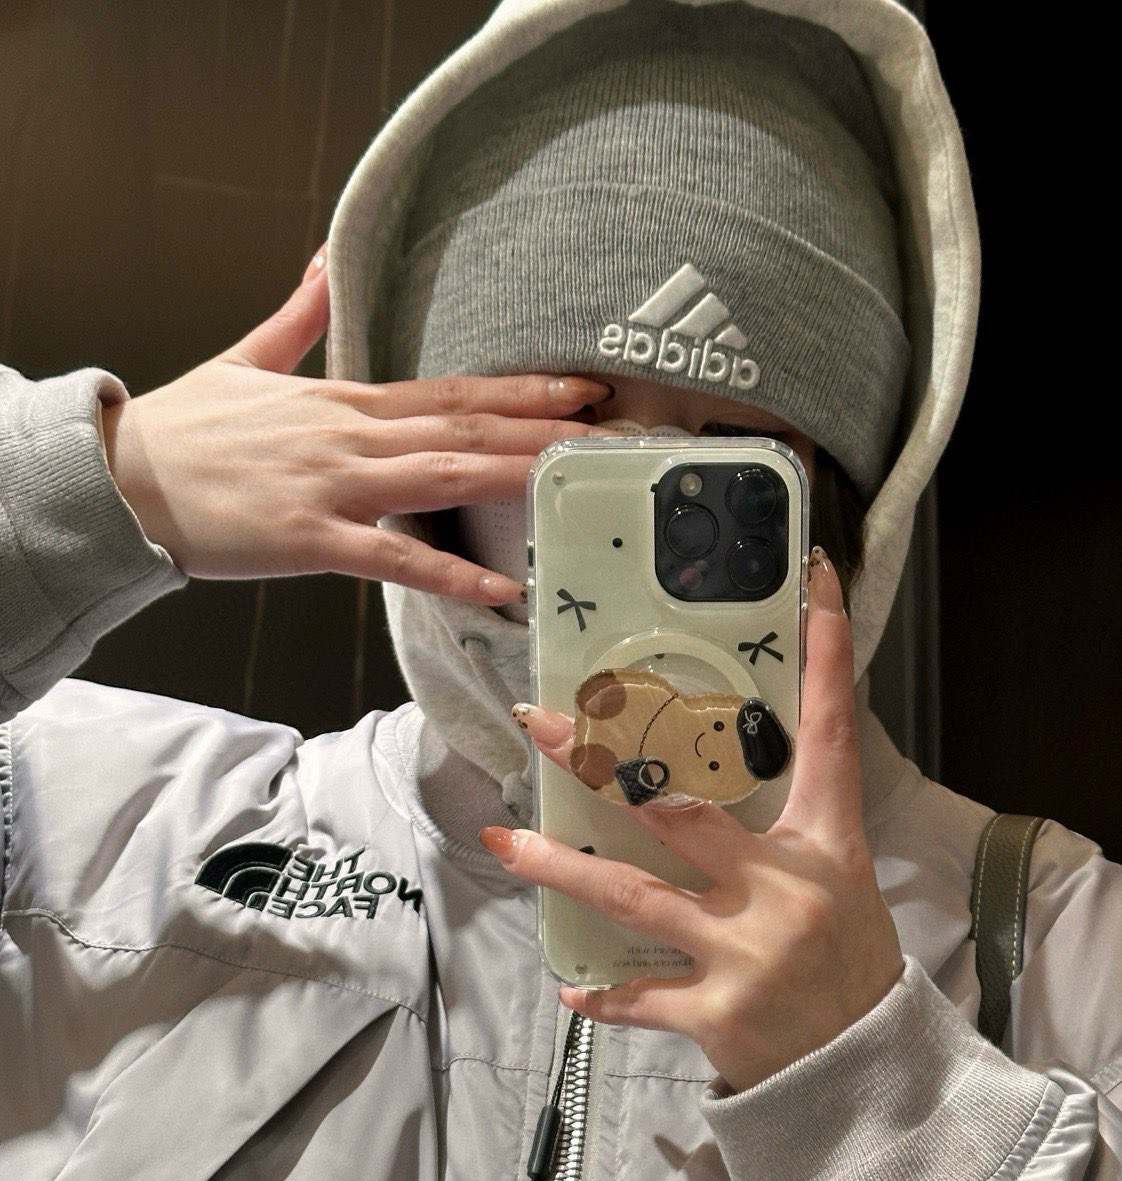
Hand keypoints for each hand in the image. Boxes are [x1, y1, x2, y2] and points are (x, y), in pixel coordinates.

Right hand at [98, 246, 610, 606]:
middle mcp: (351, 436)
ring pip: (443, 475)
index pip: (451, 389)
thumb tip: (319, 266)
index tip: (580, 386)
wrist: (123, 478)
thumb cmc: (182, 432)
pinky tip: (499, 587)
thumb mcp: (244, 362)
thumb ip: (295, 320)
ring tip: (575, 481)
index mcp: (344, 401)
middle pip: (465, 426)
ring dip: (515, 476)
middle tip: (611, 429)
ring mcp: (334, 486)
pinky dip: (450, 572)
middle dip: (543, 426)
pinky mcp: (312, 539)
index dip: (521, 388)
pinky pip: (395, 557)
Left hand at [480, 547, 904, 1092]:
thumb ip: (788, 831)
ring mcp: (746, 951)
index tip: (815, 578)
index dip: (827, 653)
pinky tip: (570, 987)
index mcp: (827, 845)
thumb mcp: (841, 885)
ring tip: (501, 844)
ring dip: (557, 867)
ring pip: (631, 893)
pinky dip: (601, 995)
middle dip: (604, 760)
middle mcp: (784, 888)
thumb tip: (708, 779)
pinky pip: (638, 995)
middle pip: (680, 804)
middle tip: (541, 722)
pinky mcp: (717, 1013)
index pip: (832, 732)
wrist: (867, 1076)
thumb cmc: (848, 968)